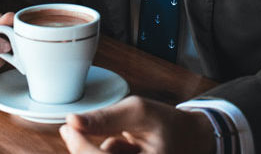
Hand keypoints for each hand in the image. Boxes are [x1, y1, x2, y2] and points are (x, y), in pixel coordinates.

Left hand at [59, 96, 215, 153]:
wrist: (191, 139)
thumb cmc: (168, 124)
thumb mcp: (139, 111)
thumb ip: (105, 118)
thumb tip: (72, 121)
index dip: (80, 145)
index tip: (69, 126)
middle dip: (86, 147)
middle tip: (77, 128)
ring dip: (103, 151)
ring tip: (126, 142)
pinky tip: (125, 150)